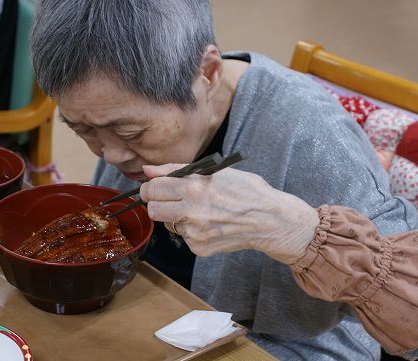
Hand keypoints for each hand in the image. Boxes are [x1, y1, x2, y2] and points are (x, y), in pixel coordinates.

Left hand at [139, 163, 319, 264]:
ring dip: (177, 217)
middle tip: (171, 200)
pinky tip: (210, 223)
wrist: (270, 220)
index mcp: (193, 188)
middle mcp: (190, 211)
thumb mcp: (214, 171)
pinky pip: (184, 237)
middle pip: (153, 210)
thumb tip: (147, 171)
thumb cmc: (245, 190)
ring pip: (169, 224)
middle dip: (158, 204)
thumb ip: (176, 170)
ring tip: (201, 210)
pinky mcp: (199, 248)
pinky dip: (192, 230)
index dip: (150, 188)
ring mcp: (195, 233)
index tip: (155, 188)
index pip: (152, 189)